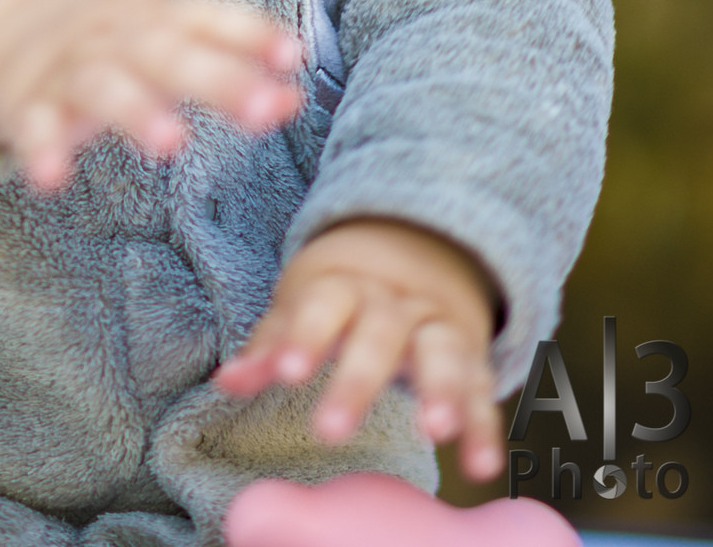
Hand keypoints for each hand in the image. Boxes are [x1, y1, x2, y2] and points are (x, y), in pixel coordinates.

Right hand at [0, 0, 303, 188]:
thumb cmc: (114, 43)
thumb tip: (295, 95)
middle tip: (263, 111)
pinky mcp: (26, 104)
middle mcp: (116, 36)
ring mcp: (69, 68)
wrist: (6, 28)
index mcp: (155, 16)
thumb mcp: (168, 43)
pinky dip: (41, 149)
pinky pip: (32, 127)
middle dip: (217, 80)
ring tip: (172, 144)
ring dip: (137, 110)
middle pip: (167, 53)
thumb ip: (231, 65)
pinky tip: (52, 178)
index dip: (249, 34)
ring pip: (103, 86)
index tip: (292, 57)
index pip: (206, 17)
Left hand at [213, 218, 501, 481]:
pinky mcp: (472, 360)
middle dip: (358, 380)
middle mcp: (396, 304)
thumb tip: (228, 380)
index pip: (323, 304)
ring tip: (434, 431)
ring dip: (440, 389)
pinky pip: (483, 391)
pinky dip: (484, 428)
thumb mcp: (302, 306)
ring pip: (443, 352)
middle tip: (331, 430)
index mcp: (346, 286)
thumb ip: (270, 345)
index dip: (305, 336)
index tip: (288, 373)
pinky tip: (480, 464)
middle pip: (379, 333)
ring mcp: (437, 328)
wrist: (414, 249)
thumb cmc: (342, 294)